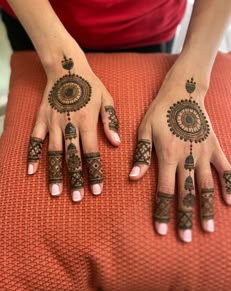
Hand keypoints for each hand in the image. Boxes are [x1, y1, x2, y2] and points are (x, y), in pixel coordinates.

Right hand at [27, 48, 119, 201]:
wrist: (66, 67)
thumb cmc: (90, 85)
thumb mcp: (106, 99)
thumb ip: (111, 121)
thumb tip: (116, 143)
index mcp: (87, 121)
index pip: (91, 152)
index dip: (94, 172)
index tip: (96, 190)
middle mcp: (69, 125)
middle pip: (72, 157)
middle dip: (75, 179)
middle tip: (76, 199)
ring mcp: (52, 122)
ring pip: (53, 152)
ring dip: (54, 173)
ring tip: (54, 192)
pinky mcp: (41, 119)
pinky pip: (34, 139)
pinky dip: (32, 155)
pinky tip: (30, 171)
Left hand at [129, 68, 230, 241]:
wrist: (183, 94)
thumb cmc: (160, 112)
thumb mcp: (145, 130)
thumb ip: (141, 155)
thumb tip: (133, 178)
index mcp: (168, 156)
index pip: (164, 190)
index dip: (162, 211)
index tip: (161, 230)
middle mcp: (187, 159)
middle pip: (187, 194)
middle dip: (185, 217)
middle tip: (186, 238)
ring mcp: (204, 154)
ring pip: (207, 186)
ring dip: (207, 209)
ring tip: (207, 229)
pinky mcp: (215, 148)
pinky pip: (224, 169)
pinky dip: (229, 186)